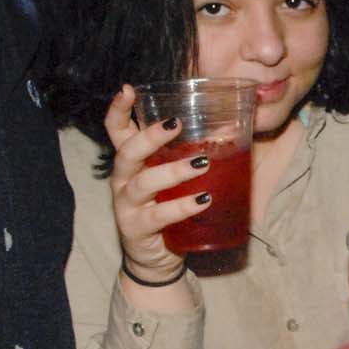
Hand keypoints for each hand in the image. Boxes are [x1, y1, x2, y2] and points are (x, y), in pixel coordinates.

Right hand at [105, 85, 207, 284]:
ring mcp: (126, 206)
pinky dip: (182, 207)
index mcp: (131, 162)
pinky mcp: (136, 229)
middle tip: (177, 123)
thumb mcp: (173, 179)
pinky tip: (203, 199)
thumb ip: (189, 156)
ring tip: (202, 163)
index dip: (117, 109)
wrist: (155, 259)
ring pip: (143, 183)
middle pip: (127, 152)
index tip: (128, 89)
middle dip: (150, 136)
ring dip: (174, 171)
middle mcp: (122, 180)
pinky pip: (158, 216)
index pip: (115, 131)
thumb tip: (233, 129)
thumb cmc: (167, 209)